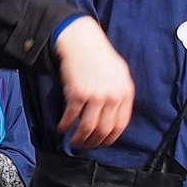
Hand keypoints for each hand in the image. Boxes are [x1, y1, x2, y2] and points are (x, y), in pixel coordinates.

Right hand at [54, 18, 133, 149]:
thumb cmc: (98, 56)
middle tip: (84, 146)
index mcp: (125, 92)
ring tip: (73, 141)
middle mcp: (113, 96)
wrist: (81, 41)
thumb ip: (120, 94)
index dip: (110, 138)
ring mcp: (95, 96)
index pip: (120, 125)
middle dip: (93, 142)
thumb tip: (114, 115)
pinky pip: (71, 117)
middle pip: (104, 129)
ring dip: (79, 139)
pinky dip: (65, 125)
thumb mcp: (119, 73)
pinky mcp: (77, 94)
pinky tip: (61, 128)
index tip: (101, 143)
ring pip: (88, 127)